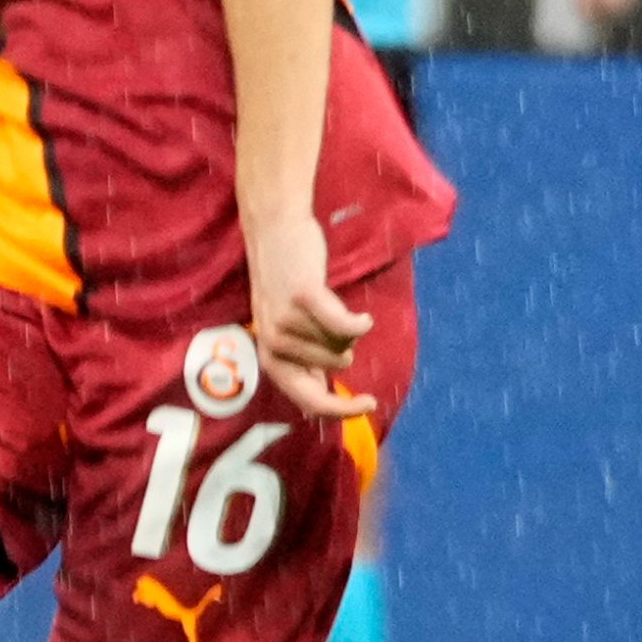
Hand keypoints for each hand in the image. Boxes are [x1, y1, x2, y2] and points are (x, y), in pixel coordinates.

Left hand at [244, 198, 371, 418]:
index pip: (310, 401)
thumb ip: (302, 362)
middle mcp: (275, 345)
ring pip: (344, 343)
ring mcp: (287, 322)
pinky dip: (359, 323)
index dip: (342, 411)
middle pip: (338, 365)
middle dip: (344, 345)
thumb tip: (325, 404)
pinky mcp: (303, 297)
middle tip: (327, 317)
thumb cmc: (285, 282)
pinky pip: (346, 326)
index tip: (369, 404)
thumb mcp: (285, 329)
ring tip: (328, 303)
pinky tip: (363, 318)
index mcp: (271, 358)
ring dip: (346, 326)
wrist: (274, 231)